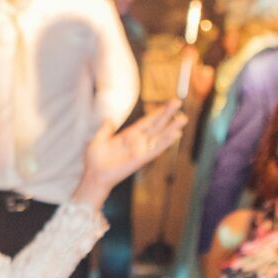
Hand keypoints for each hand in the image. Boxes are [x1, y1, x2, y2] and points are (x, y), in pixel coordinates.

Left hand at [73, 100, 187, 206]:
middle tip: (178, 103)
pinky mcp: (141, 159)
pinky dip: (166, 142)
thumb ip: (105, 129)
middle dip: (167, 115)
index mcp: (128, 136)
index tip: (168, 104)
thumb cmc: (95, 160)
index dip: (157, 113)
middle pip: (156, 126)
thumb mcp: (98, 140)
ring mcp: (140, 150)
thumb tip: (109, 119)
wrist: (94, 175)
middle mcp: (137, 142)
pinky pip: (155, 149)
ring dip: (171, 128)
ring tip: (183, 118)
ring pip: (159, 137)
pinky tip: (175, 135)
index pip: (146, 122)